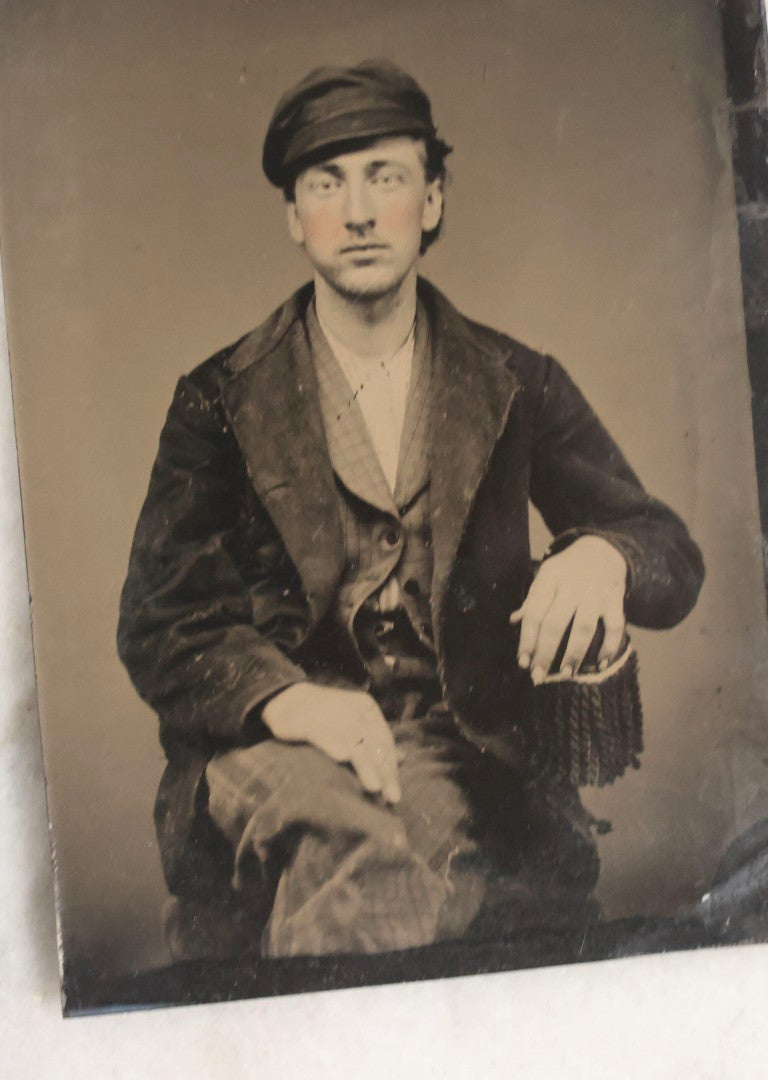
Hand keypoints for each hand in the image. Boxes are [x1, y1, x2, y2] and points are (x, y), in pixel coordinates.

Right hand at [261, 682, 400, 803]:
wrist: (287, 700)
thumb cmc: (325, 717)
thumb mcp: (355, 724)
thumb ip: (375, 742)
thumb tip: (404, 758)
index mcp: (367, 709)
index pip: (385, 741)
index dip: (391, 769)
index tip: (395, 796)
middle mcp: (353, 710)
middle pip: (374, 744)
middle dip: (385, 773)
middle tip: (392, 798)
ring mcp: (332, 714)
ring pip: (355, 743)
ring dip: (366, 766)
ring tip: (374, 787)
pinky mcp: (309, 722)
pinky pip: (325, 737)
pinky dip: (334, 747)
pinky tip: (343, 760)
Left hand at [509, 536, 626, 683]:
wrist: (603, 550)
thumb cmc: (567, 570)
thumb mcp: (546, 576)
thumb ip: (533, 600)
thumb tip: (513, 621)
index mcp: (550, 579)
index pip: (534, 614)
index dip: (527, 640)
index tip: (523, 662)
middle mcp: (572, 586)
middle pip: (555, 624)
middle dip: (545, 653)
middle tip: (539, 676)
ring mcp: (596, 593)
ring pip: (584, 628)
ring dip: (574, 654)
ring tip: (566, 674)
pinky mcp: (616, 600)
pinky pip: (615, 627)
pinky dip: (610, 647)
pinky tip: (601, 664)